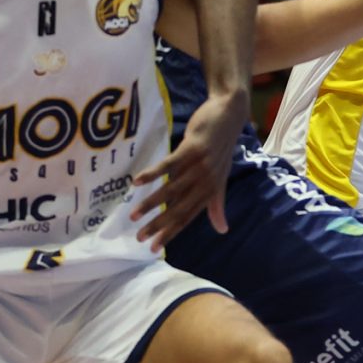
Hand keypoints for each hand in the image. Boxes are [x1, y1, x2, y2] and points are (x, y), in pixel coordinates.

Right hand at [131, 92, 246, 249]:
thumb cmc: (222, 147)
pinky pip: (169, 164)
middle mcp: (206, 181)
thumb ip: (216, 204)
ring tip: (133, 214)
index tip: (153, 248)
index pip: (188, 217)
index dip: (171, 233)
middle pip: (178, 208)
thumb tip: (222, 230)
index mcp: (211, 191)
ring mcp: (199, 165)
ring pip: (171, 189)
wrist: (230, 114)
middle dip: (158, 225)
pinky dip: (152, 174)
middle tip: (139, 238)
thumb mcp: (221, 177)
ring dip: (150, 203)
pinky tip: (136, 182)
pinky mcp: (192, 148)